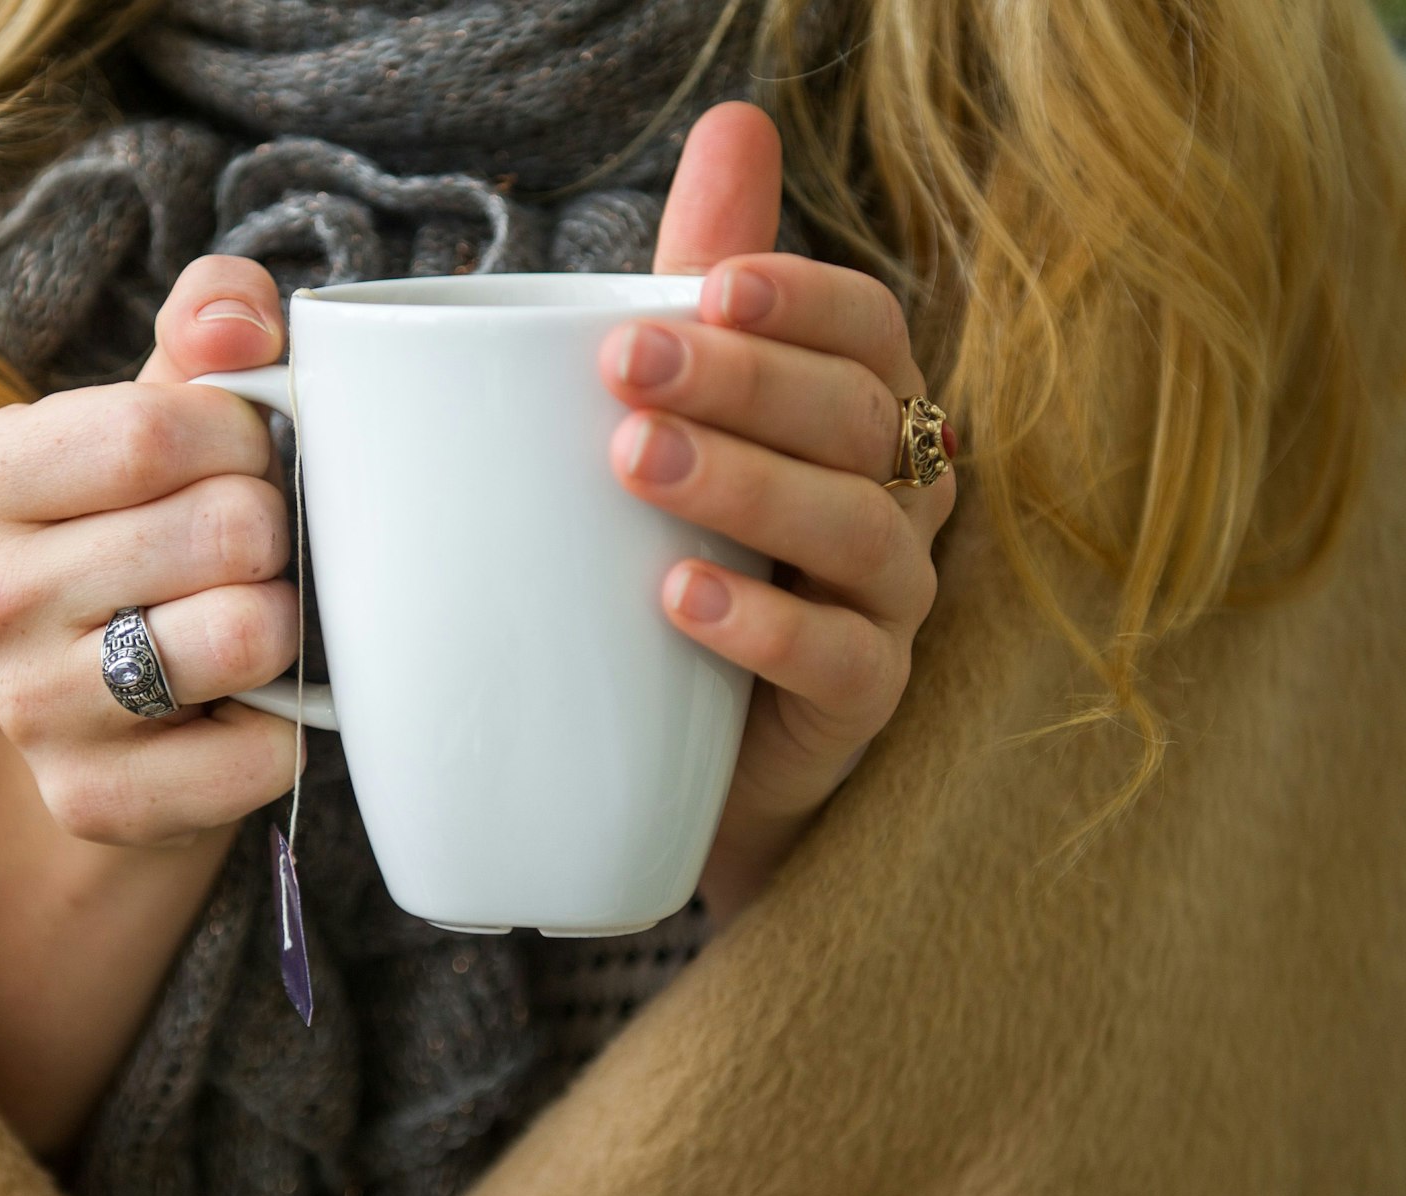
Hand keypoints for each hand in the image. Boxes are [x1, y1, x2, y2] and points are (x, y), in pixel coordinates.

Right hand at [0, 255, 306, 845]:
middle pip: (222, 528)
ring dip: (288, 625)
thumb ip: (207, 329)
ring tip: (254, 621)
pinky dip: (287, 727)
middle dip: (275, 531)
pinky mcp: (90, 803)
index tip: (250, 457)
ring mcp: (28, 712)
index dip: (247, 437)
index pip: (159, 429)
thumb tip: (244, 319)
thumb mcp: (164, 416)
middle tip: (255, 553)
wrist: (121, 719)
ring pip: (247, 635)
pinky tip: (246, 709)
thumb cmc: (154, 534)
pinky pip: (260, 752)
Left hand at [600, 103, 958, 921]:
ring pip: (857, 531)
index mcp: (859, 412)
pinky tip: (678, 598)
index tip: (706, 284)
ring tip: (636, 463)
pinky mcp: (862, 704)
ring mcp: (890, 603)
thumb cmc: (688, 551)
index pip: (870, 330)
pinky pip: (844, 662)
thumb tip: (736, 119)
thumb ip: (706, 286)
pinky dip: (764, 627)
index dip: (802, 300)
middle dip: (746, 381)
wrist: (685, 747)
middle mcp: (897, 497)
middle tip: (627, 366)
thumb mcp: (687, 412)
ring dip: (746, 488)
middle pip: (857, 418)